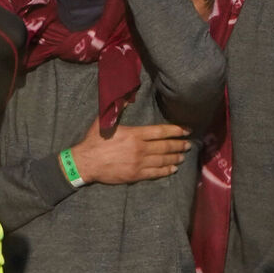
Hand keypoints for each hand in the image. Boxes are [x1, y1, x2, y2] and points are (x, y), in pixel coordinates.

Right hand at [69, 118, 190, 184]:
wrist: (85, 162)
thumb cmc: (94, 141)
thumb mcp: (104, 121)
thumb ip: (117, 110)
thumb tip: (125, 97)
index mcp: (135, 134)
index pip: (160, 132)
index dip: (175, 131)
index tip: (186, 130)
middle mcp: (140, 148)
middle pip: (165, 146)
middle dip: (179, 145)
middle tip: (188, 144)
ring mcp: (139, 163)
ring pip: (162, 160)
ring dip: (175, 158)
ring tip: (182, 156)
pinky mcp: (135, 175)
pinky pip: (155, 173)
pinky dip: (166, 170)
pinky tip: (172, 169)